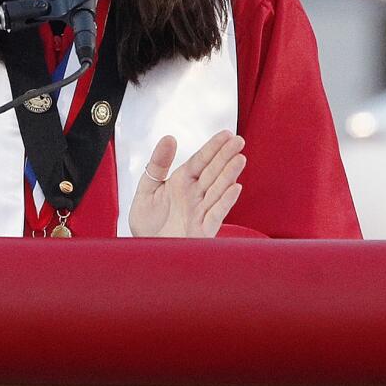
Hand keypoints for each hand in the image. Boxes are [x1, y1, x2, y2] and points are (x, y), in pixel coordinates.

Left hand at [128, 130, 245, 237]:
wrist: (144, 252)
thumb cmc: (148, 223)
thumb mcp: (147, 188)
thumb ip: (158, 164)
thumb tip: (169, 138)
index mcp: (182, 183)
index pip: (201, 161)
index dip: (213, 147)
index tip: (226, 134)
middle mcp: (195, 195)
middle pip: (213, 172)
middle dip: (226, 156)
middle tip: (239, 140)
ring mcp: (200, 212)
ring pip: (218, 189)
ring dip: (229, 174)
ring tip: (240, 158)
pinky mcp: (202, 230)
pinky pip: (216, 214)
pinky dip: (225, 201)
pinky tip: (236, 188)